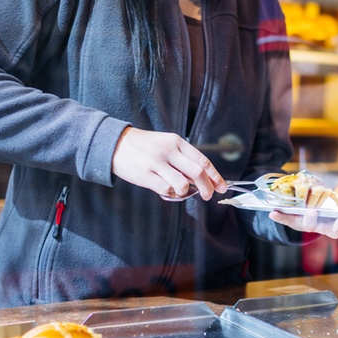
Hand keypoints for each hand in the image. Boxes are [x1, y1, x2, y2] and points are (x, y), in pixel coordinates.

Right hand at [112, 127, 226, 199]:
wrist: (115, 143)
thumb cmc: (143, 146)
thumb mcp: (165, 144)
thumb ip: (182, 158)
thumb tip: (200, 178)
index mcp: (176, 142)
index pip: (202, 160)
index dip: (215, 176)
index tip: (222, 186)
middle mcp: (168, 151)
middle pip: (197, 172)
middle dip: (207, 187)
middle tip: (208, 195)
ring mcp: (156, 163)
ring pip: (182, 184)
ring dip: (186, 192)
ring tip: (180, 191)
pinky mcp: (145, 175)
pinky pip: (165, 190)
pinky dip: (170, 194)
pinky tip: (167, 190)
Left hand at [268, 204, 337, 238]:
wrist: (306, 208)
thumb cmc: (332, 205)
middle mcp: (327, 225)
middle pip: (335, 229)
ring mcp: (312, 223)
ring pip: (311, 225)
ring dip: (309, 219)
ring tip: (310, 210)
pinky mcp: (295, 220)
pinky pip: (287, 219)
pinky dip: (279, 216)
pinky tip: (271, 213)